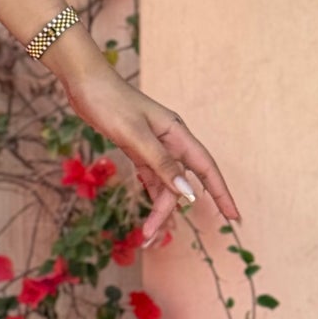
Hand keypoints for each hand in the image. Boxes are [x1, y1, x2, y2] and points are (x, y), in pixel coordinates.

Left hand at [62, 66, 241, 247]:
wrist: (84, 83)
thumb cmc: (111, 102)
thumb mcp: (135, 134)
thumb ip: (160, 163)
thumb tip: (187, 192)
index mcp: (176, 133)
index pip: (206, 168)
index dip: (221, 193)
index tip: (234, 217)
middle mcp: (170, 141)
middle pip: (179, 183)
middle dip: (169, 211)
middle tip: (152, 236)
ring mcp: (153, 145)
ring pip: (164, 183)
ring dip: (158, 208)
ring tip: (147, 234)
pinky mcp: (137, 148)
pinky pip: (150, 177)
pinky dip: (150, 195)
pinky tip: (149, 213)